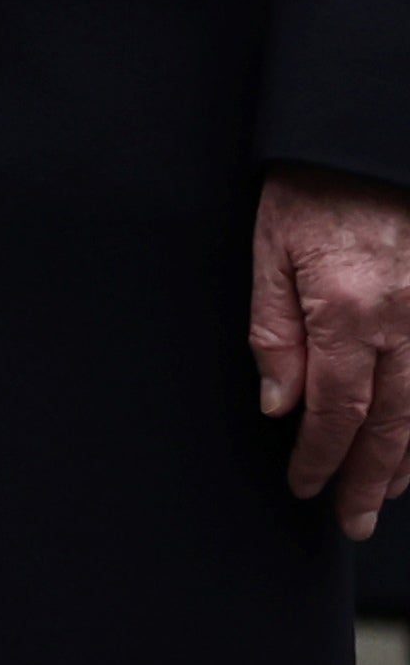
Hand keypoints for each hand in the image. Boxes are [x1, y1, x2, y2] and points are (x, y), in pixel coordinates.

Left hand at [254, 167, 409, 535]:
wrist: (367, 143)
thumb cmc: (314, 188)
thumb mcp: (270, 249)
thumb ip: (273, 329)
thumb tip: (278, 403)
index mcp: (349, 310)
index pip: (334, 410)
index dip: (320, 458)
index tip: (304, 486)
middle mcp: (405, 323)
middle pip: (392, 426)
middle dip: (370, 481)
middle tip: (352, 521)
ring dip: (408, 462)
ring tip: (386, 495)